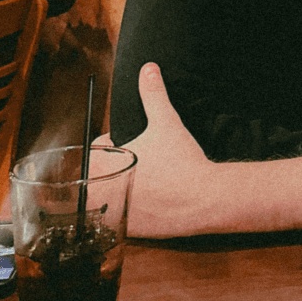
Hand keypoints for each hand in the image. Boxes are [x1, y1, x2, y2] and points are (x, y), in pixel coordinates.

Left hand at [109, 62, 219, 237]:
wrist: (204, 198)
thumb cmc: (182, 161)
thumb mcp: (166, 123)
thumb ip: (153, 94)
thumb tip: (148, 68)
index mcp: (102, 163)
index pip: (97, 150)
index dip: (117, 146)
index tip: (138, 149)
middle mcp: (101, 190)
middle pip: (99, 175)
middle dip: (116, 170)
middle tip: (146, 168)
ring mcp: (113, 213)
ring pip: (108, 199)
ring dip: (119, 192)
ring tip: (148, 187)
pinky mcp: (127, 231)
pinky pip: (121, 221)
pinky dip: (132, 214)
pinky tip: (152, 205)